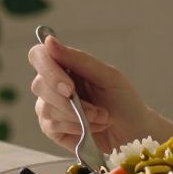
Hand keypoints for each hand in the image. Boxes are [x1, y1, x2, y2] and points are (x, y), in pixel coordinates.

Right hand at [27, 35, 154, 152]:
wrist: (133, 131)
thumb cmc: (123, 100)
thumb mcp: (108, 76)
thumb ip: (79, 60)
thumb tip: (48, 41)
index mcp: (66, 65)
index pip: (39, 56)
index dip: (48, 70)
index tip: (69, 88)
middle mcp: (53, 84)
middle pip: (39, 85)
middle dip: (71, 103)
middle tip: (99, 111)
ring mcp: (50, 106)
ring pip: (46, 109)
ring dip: (79, 118)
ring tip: (102, 119)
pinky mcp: (52, 129)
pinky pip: (51, 128)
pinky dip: (75, 129)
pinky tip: (90, 129)